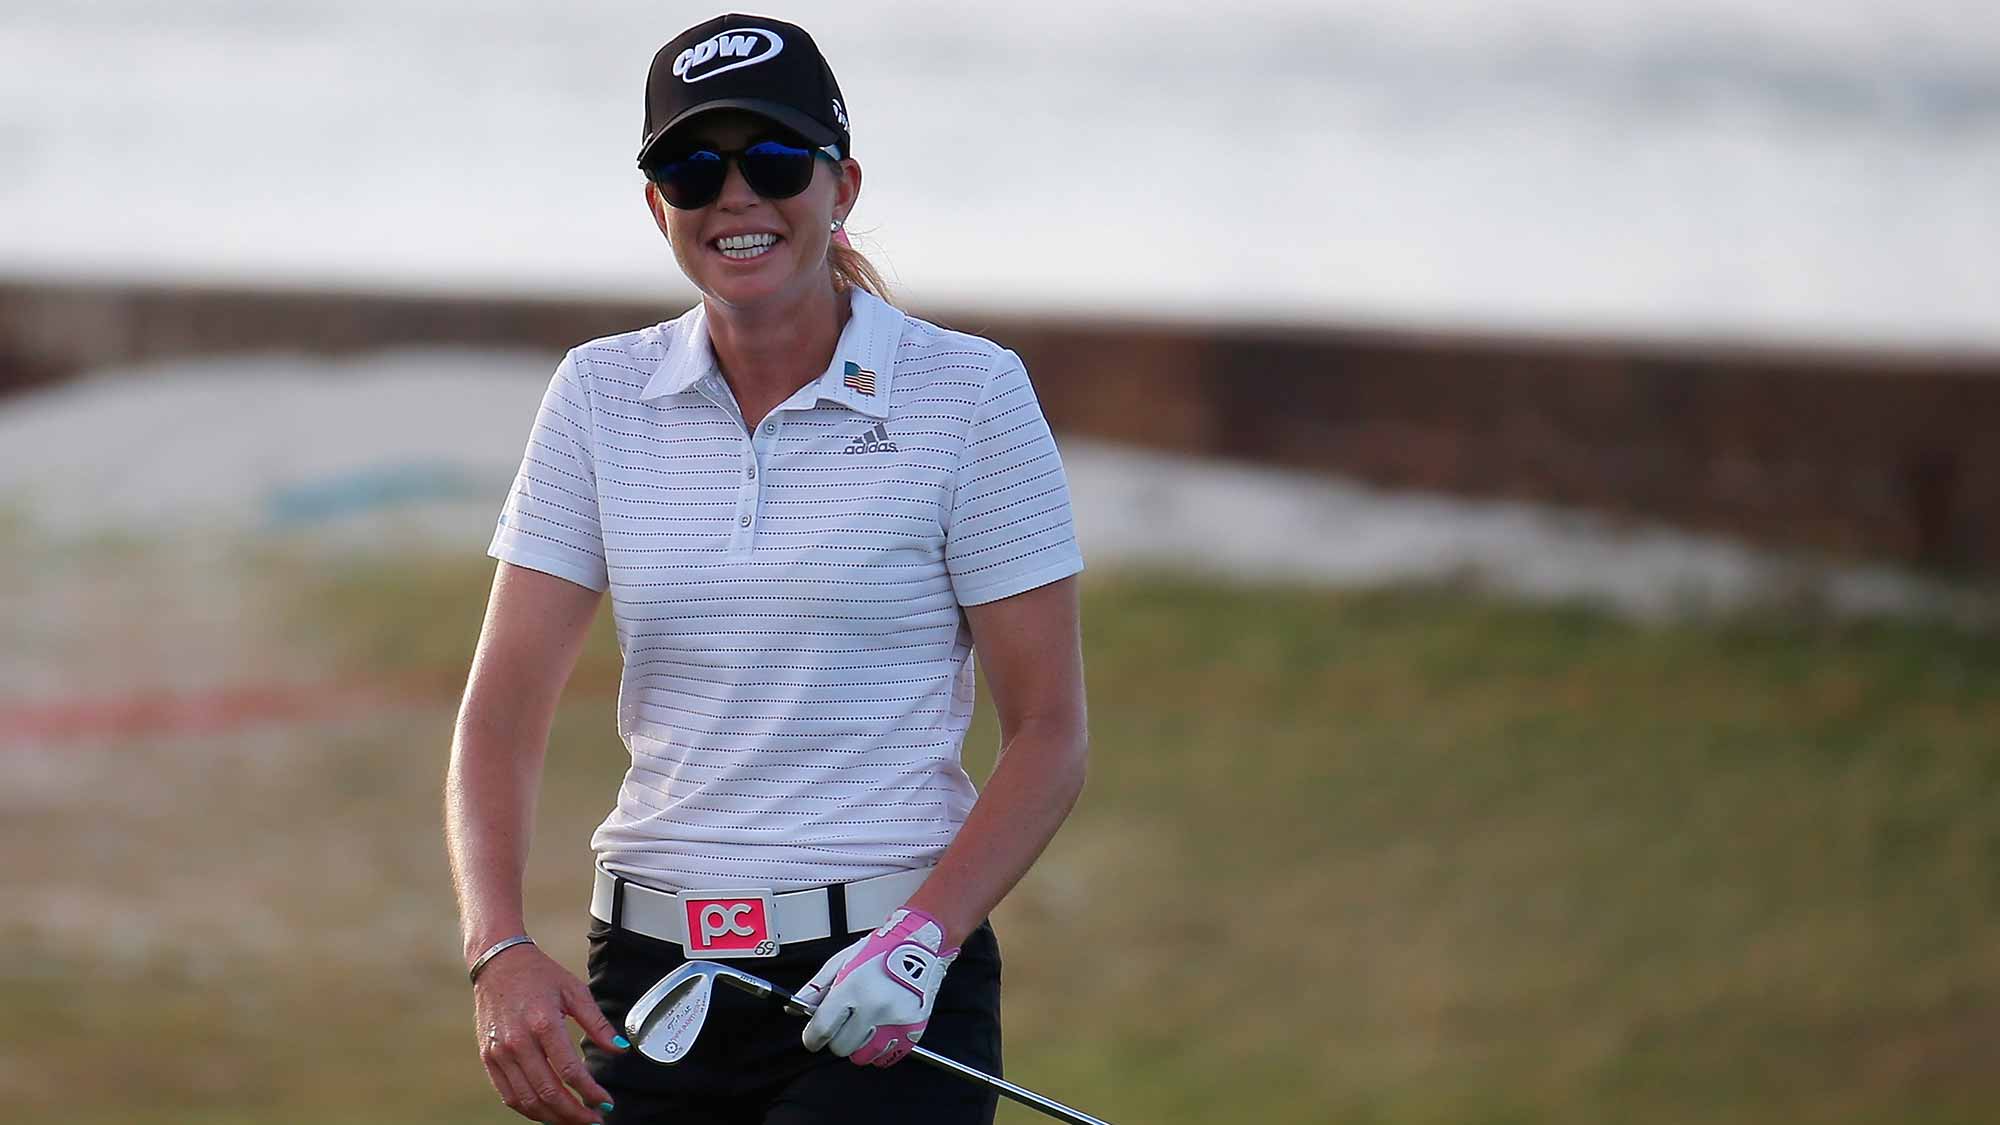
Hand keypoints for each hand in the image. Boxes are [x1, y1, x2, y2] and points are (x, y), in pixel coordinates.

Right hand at [473, 943, 626, 1123]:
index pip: (569, 1070)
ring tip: (573, 1121)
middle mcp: (518, 1041)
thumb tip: (620, 1048)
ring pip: (527, 1100)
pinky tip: (547, 1112)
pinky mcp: (488, 1058)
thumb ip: (597, 1023)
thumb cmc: (538, 974)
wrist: (498, 963)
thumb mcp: (574, 991)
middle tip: (594, 1120)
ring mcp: (499, 1052)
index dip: (590, 1092)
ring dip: (553, 1117)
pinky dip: (529, 1109)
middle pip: (548, 1092)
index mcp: (543, 1023)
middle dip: (574, 1113)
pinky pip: (508, 1094)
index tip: (606, 1103)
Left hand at [796, 907, 959, 1066]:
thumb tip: (795, 1008)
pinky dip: (880, 1048)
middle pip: (841, 1047)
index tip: (812, 1038)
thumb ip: (816, 988)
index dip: (811, 1038)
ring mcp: (895, 1021)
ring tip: (866, 1023)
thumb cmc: (882, 949)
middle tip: (846, 1022)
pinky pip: (886, 1056)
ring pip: (863, 1056)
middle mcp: (874, 1008)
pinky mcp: (913, 1031)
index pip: (821, 1029)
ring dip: (859, 1044)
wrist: (921, 945)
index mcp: (853, 988)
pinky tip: (881, 1029)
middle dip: (838, 1037)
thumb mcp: (841, 962)